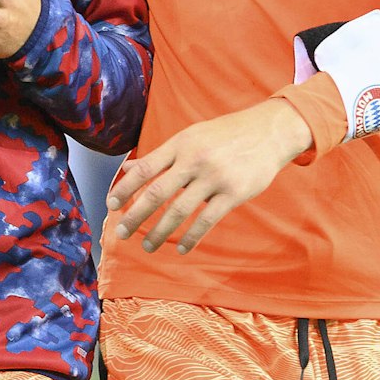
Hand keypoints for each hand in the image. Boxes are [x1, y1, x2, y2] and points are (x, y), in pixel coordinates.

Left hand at [106, 99, 313, 253]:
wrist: (268, 132)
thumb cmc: (224, 135)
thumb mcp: (191, 136)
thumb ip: (160, 155)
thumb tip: (127, 167)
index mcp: (181, 144)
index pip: (146, 168)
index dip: (125, 188)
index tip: (110, 205)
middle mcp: (194, 160)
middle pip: (157, 193)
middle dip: (135, 216)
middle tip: (121, 234)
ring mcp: (214, 177)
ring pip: (180, 211)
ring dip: (160, 232)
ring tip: (147, 246)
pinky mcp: (233, 193)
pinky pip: (207, 220)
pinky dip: (191, 237)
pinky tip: (180, 247)